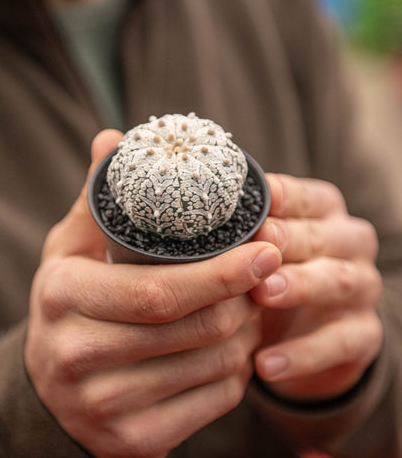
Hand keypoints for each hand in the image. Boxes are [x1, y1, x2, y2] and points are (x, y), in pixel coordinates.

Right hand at [25, 130, 281, 457]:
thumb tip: (112, 137)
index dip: (222, 273)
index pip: (159, 290)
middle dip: (245, 301)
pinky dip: (237, 372)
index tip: (266, 250)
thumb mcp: (69, 250)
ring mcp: (104, 409)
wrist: (47, 390)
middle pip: (196, 330)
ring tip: (251, 309)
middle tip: (265, 277)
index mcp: (63, 297)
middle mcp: (76, 358)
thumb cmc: (68, 307)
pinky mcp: (132, 443)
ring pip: (213, 367)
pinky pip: (213, 403)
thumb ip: (95, 198)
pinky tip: (234, 351)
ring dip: (247, 334)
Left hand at [251, 174, 382, 401]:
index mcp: (323, 215)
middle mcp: (348, 244)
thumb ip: (244, 235)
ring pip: (337, 282)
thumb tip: (200, 221)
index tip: (258, 203)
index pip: (307, 198)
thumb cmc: (274, 273)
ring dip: (299, 286)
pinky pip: (340, 342)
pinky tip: (265, 364)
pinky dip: (302, 354)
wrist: (311, 331)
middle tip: (259, 245)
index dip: (284, 198)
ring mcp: (361, 288)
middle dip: (289, 241)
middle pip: (321, 237)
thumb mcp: (262, 250)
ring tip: (262, 294)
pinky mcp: (363, 333)